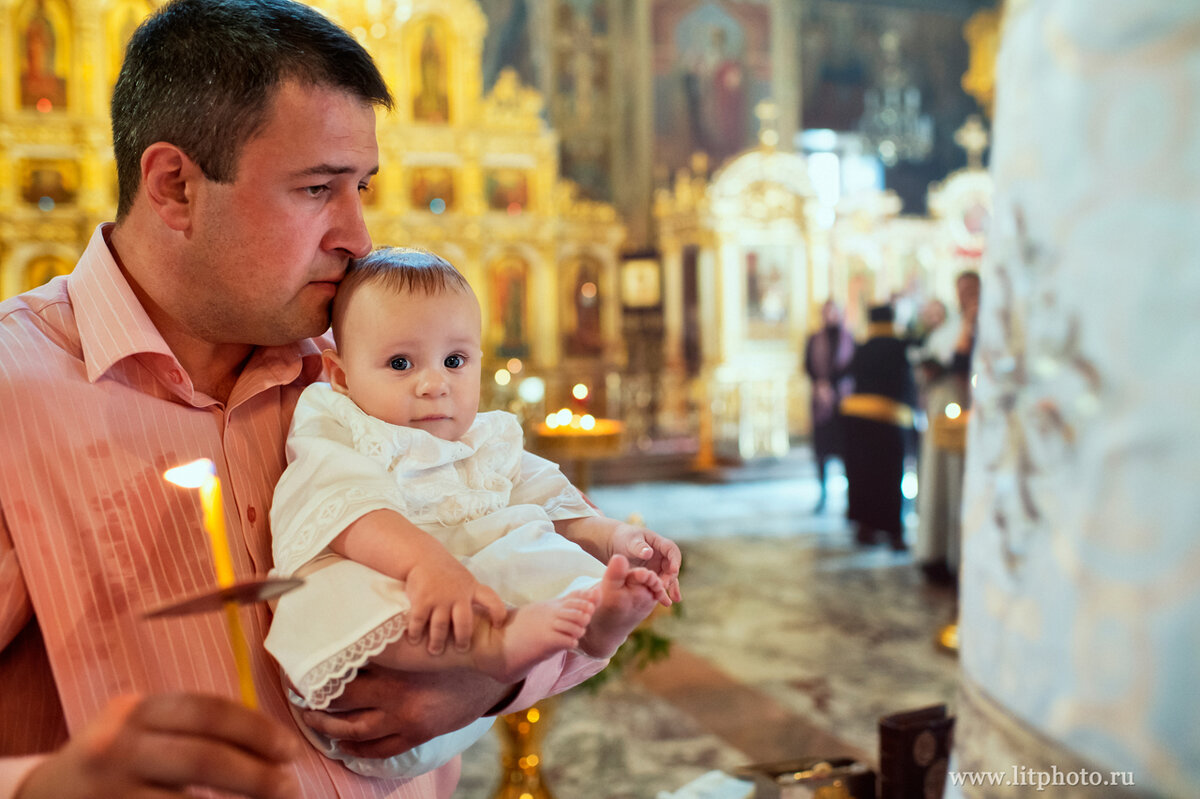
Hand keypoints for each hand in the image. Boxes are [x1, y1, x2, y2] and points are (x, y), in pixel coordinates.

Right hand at [16, 693, 299, 798]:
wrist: (44, 795)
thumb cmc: (113, 759)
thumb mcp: (141, 728)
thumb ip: (190, 727)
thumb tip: (268, 744)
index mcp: (136, 710)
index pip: (207, 711)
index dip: (256, 730)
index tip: (290, 750)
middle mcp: (119, 744)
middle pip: (203, 757)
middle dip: (256, 774)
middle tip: (289, 786)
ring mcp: (110, 787)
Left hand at [298, 665, 511, 758]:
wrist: (488, 670)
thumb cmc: (451, 650)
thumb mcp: (416, 644)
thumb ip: (385, 647)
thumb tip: (352, 642)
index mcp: (393, 676)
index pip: (343, 682)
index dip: (318, 683)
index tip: (300, 679)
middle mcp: (396, 702)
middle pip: (343, 711)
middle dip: (316, 710)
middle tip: (299, 704)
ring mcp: (407, 722)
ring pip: (357, 734)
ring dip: (331, 731)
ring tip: (315, 724)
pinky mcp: (418, 735)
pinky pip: (381, 751)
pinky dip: (359, 751)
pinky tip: (344, 746)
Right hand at [403, 549, 507, 653]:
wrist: (422, 556)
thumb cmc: (445, 572)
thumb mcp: (464, 579)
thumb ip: (472, 595)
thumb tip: (486, 616)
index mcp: (472, 588)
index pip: (492, 600)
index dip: (498, 613)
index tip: (497, 625)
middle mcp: (458, 595)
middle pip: (464, 623)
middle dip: (463, 639)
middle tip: (461, 649)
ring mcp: (440, 598)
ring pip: (441, 627)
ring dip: (437, 642)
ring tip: (435, 651)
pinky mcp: (422, 600)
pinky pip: (419, 622)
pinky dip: (416, 633)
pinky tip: (414, 639)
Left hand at [609, 523, 681, 604]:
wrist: (614, 545)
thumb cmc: (622, 539)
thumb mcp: (630, 541)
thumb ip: (639, 547)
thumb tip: (649, 553)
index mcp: (659, 543)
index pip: (672, 550)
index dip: (675, 560)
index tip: (673, 570)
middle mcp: (662, 555)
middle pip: (671, 566)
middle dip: (670, 577)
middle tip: (663, 586)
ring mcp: (659, 566)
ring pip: (669, 577)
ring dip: (671, 588)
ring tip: (673, 600)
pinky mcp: (654, 576)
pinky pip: (661, 584)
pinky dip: (663, 593)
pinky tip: (666, 603)